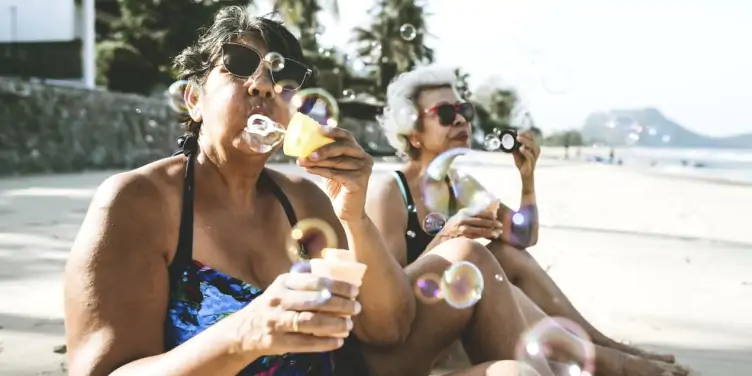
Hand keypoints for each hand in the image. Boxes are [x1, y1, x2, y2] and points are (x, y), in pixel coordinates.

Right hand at [237, 272, 361, 356]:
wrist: (245, 329)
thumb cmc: (273, 304)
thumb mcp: (282, 286)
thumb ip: (304, 276)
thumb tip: (333, 264)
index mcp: (283, 282)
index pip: (315, 281)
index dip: (338, 286)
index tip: (355, 290)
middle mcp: (278, 300)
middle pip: (316, 301)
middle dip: (341, 305)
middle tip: (356, 308)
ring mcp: (276, 321)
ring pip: (311, 322)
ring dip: (334, 324)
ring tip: (349, 325)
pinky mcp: (276, 341)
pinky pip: (304, 343)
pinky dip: (324, 343)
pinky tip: (338, 342)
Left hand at [298, 126, 373, 221]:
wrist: (348, 212)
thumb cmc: (338, 189)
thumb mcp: (331, 169)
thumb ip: (325, 157)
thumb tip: (304, 146)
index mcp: (358, 152)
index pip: (346, 136)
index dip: (333, 131)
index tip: (317, 129)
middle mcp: (365, 158)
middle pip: (343, 147)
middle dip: (323, 148)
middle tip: (306, 152)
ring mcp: (364, 170)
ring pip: (337, 161)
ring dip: (317, 162)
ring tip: (302, 161)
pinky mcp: (359, 181)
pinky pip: (336, 173)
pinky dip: (320, 171)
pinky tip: (309, 170)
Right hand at [438, 208, 502, 239]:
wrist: (443, 235)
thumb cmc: (455, 224)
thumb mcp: (462, 215)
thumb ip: (473, 214)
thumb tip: (491, 213)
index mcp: (464, 212)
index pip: (479, 212)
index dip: (489, 214)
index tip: (495, 217)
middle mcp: (463, 220)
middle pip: (480, 221)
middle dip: (492, 223)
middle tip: (500, 225)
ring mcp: (462, 229)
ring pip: (479, 230)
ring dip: (490, 231)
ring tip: (498, 232)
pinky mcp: (463, 237)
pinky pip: (476, 237)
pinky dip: (485, 236)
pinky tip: (491, 236)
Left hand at [512, 130, 540, 178]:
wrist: (524, 174)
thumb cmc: (522, 162)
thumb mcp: (516, 153)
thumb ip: (514, 147)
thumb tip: (508, 141)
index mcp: (532, 146)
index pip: (531, 136)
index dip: (525, 133)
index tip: (518, 131)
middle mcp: (535, 150)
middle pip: (532, 140)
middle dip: (525, 136)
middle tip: (517, 134)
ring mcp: (534, 156)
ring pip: (533, 146)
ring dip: (525, 141)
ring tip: (518, 139)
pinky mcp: (532, 162)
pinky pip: (530, 156)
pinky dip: (526, 151)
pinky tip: (521, 149)